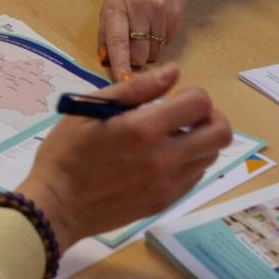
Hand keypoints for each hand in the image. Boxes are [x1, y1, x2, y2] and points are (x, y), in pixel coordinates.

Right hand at [16, 64, 231, 250]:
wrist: (57, 205)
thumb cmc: (67, 152)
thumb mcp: (90, 109)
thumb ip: (135, 89)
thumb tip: (173, 73)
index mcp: (144, 129)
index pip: (200, 103)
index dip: (191, 94)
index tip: (173, 99)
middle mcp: (165, 157)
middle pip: (220, 132)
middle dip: (209, 117)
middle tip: (185, 117)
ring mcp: (168, 184)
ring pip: (211, 155)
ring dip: (199, 141)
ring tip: (171, 139)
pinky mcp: (165, 202)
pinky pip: (195, 176)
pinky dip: (188, 162)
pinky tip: (162, 159)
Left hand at [99, 0, 196, 80]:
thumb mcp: (112, 1)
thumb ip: (106, 31)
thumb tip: (106, 60)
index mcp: (117, 7)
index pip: (118, 43)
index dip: (119, 66)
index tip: (121, 83)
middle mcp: (139, 10)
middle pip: (138, 55)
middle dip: (134, 60)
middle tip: (132, 51)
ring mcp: (160, 13)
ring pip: (154, 53)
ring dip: (148, 53)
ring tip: (145, 33)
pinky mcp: (177, 16)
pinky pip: (167, 44)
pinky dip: (160, 43)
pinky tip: (157, 26)